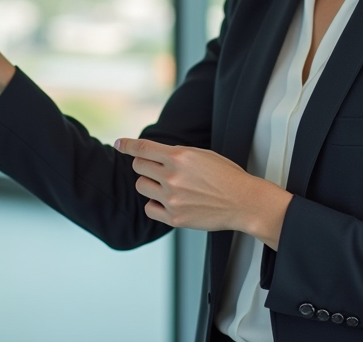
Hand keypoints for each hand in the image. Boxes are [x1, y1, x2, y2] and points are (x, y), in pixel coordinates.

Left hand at [113, 138, 291, 249]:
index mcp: (180, 156)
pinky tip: (168, 201)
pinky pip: (149, 208)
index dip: (127, 145)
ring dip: (149, 184)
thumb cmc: (227, 176)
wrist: (243, 202)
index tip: (119, 143)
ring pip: (142, 186)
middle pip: (139, 166)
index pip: (143, 148)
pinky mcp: (174, 218)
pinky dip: (155, 204)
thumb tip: (156, 154)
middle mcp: (172, 176)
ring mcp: (172, 198)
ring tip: (166, 186)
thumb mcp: (202, 154)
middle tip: (156, 169)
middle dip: (144, 165)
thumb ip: (177, 154)